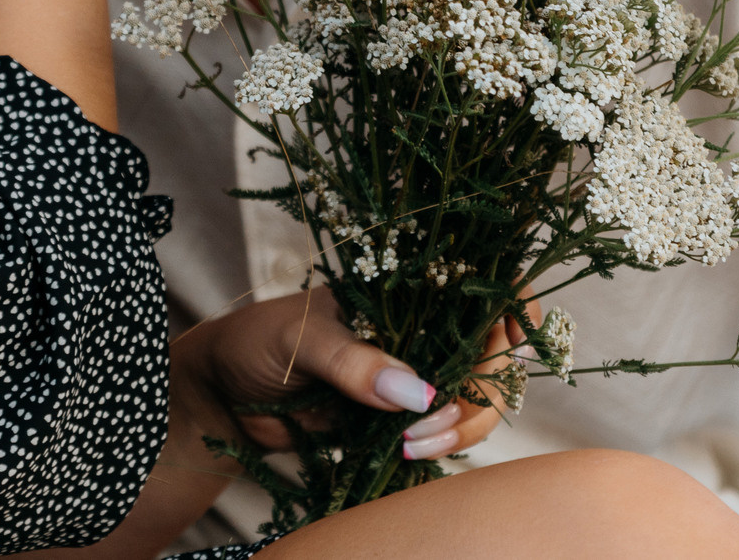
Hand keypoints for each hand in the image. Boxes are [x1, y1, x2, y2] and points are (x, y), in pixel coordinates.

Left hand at [178, 287, 511, 463]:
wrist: (226, 397)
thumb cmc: (257, 344)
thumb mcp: (299, 341)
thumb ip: (353, 362)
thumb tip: (416, 393)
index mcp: (405, 289)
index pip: (485, 285)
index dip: (513, 309)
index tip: (508, 343)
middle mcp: (422, 327)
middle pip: (493, 353)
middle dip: (482, 389)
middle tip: (435, 420)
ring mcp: (417, 373)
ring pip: (478, 399)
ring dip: (463, 426)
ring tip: (413, 445)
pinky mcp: (404, 417)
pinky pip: (448, 431)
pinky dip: (443, 446)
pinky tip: (412, 452)